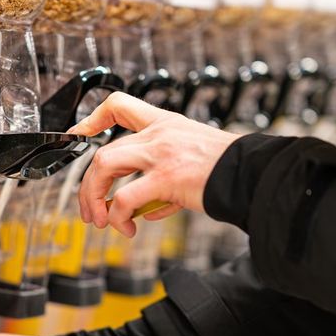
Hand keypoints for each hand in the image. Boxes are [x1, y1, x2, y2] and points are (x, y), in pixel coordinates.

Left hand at [71, 92, 239, 236]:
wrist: (256, 175)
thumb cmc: (230, 171)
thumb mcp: (192, 160)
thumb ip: (163, 180)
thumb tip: (143, 212)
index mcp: (166, 124)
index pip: (120, 106)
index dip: (93, 119)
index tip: (80, 134)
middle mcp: (160, 134)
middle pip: (103, 151)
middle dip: (88, 185)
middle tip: (90, 210)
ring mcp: (162, 153)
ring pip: (104, 166)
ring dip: (94, 198)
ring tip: (101, 221)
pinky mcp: (167, 177)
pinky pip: (125, 198)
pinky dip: (118, 217)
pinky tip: (128, 228)